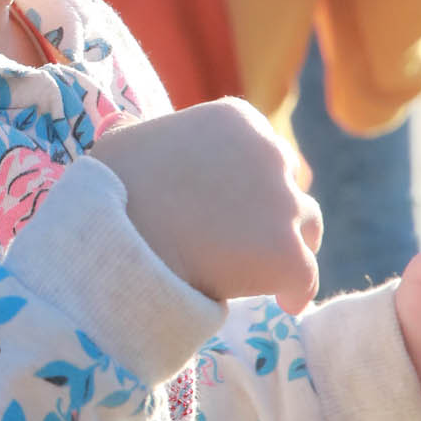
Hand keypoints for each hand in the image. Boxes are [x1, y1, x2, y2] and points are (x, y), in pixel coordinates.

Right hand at [96, 98, 321, 313]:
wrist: (118, 242)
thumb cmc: (112, 188)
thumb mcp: (123, 140)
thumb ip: (141, 131)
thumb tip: (128, 128)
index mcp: (237, 118)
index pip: (260, 147)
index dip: (247, 178)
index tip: (229, 204)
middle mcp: (270, 152)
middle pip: (288, 183)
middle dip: (272, 207)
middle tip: (246, 237)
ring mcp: (283, 203)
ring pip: (308, 225)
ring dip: (291, 243)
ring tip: (267, 268)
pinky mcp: (288, 253)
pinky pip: (306, 278)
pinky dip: (296, 291)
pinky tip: (283, 302)